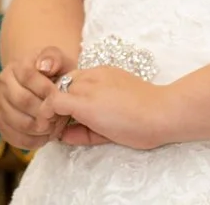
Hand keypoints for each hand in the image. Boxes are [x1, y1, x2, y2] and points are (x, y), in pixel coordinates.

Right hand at [0, 46, 82, 149]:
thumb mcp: (60, 60)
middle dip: (43, 111)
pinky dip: (31, 140)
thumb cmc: (56, 73)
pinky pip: (13, 137)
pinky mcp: (2, 124)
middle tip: (59, 117)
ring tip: (54, 127)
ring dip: (38, 128)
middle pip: (22, 101)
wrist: (46, 85)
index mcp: (16, 66)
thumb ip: (54, 58)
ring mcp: (0, 105)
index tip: (61, 98)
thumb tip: (44, 66)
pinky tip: (44, 137)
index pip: (28, 77)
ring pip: (16, 121)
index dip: (46, 90)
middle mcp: (4, 84)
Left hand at [41, 65, 177, 150]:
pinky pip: (53, 103)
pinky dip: (47, 116)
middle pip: (63, 86)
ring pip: (55, 93)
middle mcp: (93, 75)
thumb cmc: (147, 118)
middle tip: (57, 128)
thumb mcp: (114, 119)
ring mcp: (88, 87)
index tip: (68, 121)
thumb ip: (88, 127)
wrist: (162, 114)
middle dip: (57, 106)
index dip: (68, 101)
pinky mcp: (84, 102)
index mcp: (104, 74)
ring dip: (51, 112)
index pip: (74, 82)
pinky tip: (52, 132)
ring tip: (54, 132)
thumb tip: (63, 136)